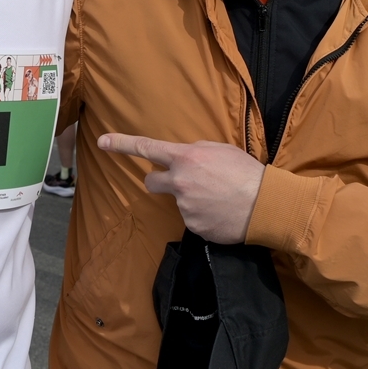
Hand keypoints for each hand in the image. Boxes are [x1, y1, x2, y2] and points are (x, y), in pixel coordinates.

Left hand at [98, 133, 263, 243]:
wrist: (265, 204)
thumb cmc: (245, 172)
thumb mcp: (220, 150)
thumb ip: (195, 152)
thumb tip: (183, 158)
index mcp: (185, 157)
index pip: (147, 148)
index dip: (122, 144)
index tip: (102, 142)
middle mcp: (180, 182)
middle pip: (151, 181)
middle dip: (160, 180)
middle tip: (182, 182)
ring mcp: (184, 207)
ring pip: (177, 201)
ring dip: (191, 199)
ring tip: (217, 198)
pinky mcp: (193, 227)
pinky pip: (191, 219)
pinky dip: (202, 216)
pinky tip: (219, 212)